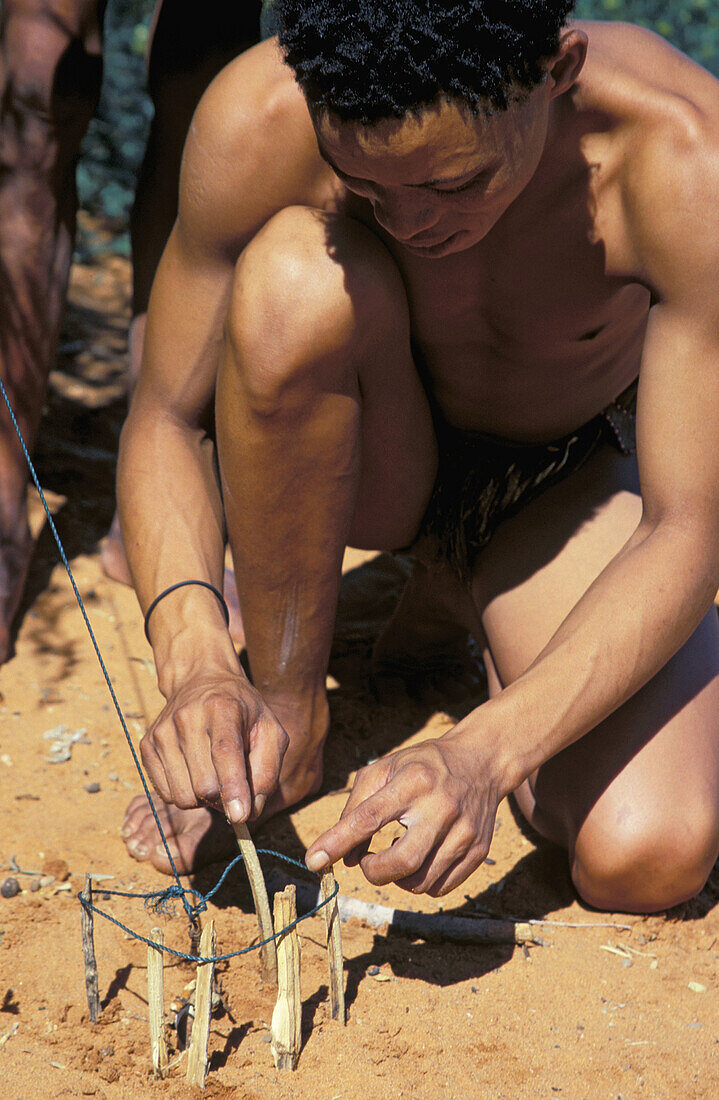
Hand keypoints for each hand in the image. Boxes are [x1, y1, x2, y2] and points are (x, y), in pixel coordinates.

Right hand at [140, 670, 288, 823]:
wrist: (202, 680)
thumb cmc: (242, 710)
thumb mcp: (269, 730)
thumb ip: (267, 770)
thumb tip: (250, 812)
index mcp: (223, 707)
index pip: (225, 753)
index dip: (233, 788)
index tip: (240, 816)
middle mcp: (187, 717)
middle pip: (203, 784)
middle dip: (223, 798)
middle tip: (233, 788)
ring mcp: (162, 732)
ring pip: (182, 795)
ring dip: (202, 799)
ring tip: (213, 777)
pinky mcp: (147, 745)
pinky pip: (165, 794)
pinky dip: (184, 793)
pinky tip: (194, 773)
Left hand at [305, 732, 503, 895]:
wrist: (481, 762)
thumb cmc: (422, 766)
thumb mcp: (385, 768)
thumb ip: (356, 807)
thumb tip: (343, 856)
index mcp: (414, 781)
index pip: (368, 818)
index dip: (338, 842)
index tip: (314, 860)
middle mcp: (442, 807)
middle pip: (401, 862)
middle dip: (373, 871)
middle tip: (367, 862)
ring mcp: (465, 831)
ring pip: (420, 882)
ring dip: (396, 878)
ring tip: (395, 854)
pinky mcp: (479, 851)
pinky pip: (440, 887)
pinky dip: (420, 882)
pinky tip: (418, 859)